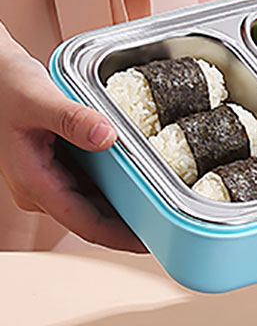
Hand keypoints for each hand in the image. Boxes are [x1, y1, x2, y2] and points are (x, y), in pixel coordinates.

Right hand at [0, 35, 144, 251]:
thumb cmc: (4, 82)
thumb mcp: (37, 97)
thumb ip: (71, 117)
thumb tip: (105, 135)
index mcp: (34, 183)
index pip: (85, 225)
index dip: (121, 239)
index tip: (153, 243)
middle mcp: (40, 190)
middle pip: (93, 221)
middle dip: (130, 228)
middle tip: (171, 227)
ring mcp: (48, 182)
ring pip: (93, 206)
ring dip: (125, 209)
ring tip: (164, 208)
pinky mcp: (56, 170)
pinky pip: (90, 188)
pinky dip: (115, 188)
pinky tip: (141, 182)